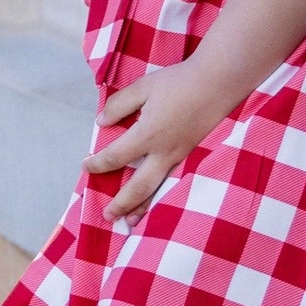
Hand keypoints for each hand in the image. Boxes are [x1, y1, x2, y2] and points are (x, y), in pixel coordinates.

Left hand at [82, 58, 233, 224]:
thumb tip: (102, 123)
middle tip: (108, 216)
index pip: (115, 157)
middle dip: (122, 203)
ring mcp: (181, 157)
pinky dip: (162, 195)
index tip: (86, 166)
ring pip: (159, 189)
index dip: (98, 164)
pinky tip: (158, 201)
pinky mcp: (193, 156)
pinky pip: (173, 181)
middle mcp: (163, 153)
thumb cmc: (179, 82)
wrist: (219, 83)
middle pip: (138, 187)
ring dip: (143, 207)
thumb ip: (119, 105)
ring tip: (131, 222)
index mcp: (147, 135)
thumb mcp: (143, 87)